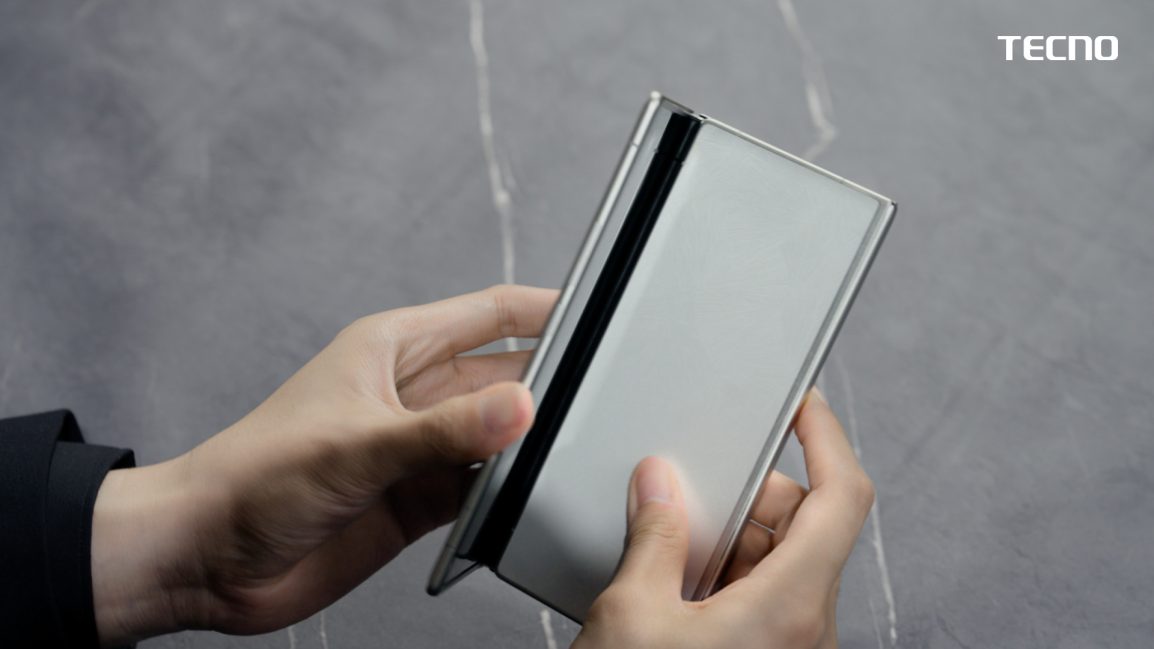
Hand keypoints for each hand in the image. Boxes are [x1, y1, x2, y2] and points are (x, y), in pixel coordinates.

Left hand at [91, 285, 557, 645]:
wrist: (208, 557)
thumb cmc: (254, 477)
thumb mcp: (357, 444)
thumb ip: (443, 430)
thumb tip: (520, 408)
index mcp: (394, 349)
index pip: (489, 313)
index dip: (544, 309)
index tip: (598, 314)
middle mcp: (413, 393)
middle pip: (504, 374)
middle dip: (548, 383)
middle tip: (601, 397)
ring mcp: (418, 448)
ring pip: (498, 433)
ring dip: (529, 442)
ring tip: (571, 450)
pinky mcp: (418, 499)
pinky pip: (482, 486)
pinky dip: (509, 492)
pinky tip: (528, 496)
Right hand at [573, 388, 874, 648]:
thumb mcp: (633, 617)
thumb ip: (654, 537)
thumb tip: (660, 484)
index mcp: (791, 607)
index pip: (842, 496)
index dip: (826, 437)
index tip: (802, 405)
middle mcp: (805, 627)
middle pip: (805, 525)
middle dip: (751, 494)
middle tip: (695, 486)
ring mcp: (790, 646)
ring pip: (781, 559)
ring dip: (732, 536)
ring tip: (674, 545)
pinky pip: (762, 593)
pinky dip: (725, 573)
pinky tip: (676, 582)